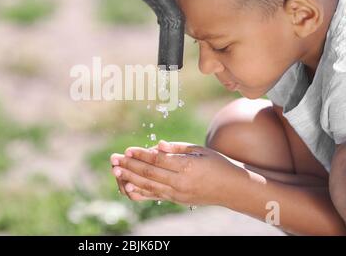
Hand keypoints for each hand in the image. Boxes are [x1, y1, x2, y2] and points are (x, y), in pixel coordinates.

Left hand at [111, 140, 240, 205]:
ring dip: (131, 178)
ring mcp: (178, 193)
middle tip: (114, 160)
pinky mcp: (177, 200)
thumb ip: (177, 148)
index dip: (141, 154)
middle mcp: (181, 182)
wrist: (232, 189)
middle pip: (150, 173)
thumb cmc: (217, 164)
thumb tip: (158, 144)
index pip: (158, 160)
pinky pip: (155, 196)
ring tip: (116, 171)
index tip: (127, 149)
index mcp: (187, 166)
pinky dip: (141, 191)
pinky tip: (128, 187)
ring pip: (150, 185)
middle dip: (130, 165)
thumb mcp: (200, 150)